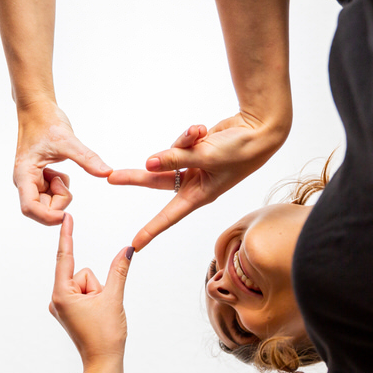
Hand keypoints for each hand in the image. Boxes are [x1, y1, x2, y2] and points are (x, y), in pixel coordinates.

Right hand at [14, 101, 111, 224]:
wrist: (38, 109)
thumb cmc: (46, 121)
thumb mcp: (69, 141)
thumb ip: (87, 159)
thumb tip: (107, 173)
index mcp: (24, 174)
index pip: (30, 208)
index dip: (47, 216)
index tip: (66, 214)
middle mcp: (25, 181)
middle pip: (42, 209)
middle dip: (59, 200)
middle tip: (65, 179)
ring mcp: (31, 181)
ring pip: (48, 203)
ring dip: (60, 192)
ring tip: (60, 170)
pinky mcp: (38, 179)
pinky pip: (52, 193)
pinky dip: (61, 186)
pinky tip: (59, 170)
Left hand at [50, 214, 130, 366]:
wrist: (103, 363)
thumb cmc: (105, 337)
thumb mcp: (114, 299)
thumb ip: (119, 270)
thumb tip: (127, 249)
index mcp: (61, 295)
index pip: (65, 258)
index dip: (67, 236)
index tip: (66, 218)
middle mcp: (56, 299)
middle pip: (82, 273)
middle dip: (96, 286)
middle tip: (100, 308)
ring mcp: (61, 306)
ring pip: (85, 283)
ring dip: (96, 294)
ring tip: (98, 314)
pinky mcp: (68, 310)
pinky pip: (84, 293)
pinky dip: (94, 299)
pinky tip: (95, 316)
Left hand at [109, 115, 288, 249]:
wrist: (261, 129)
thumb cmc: (241, 150)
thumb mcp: (206, 156)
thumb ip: (175, 158)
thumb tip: (147, 163)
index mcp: (199, 195)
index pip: (169, 216)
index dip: (151, 230)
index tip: (134, 244)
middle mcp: (194, 183)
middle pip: (157, 181)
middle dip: (135, 177)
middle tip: (111, 176)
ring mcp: (193, 166)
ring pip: (170, 155)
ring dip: (182, 142)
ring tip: (198, 132)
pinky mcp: (194, 150)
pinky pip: (181, 142)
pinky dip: (190, 134)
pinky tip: (202, 128)